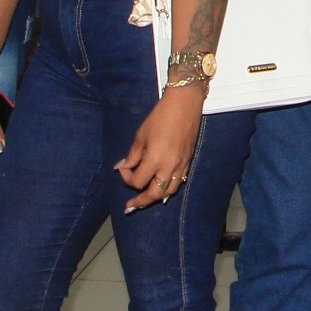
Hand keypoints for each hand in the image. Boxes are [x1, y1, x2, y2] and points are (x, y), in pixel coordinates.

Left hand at [119, 87, 205, 209]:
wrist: (184, 105)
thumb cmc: (160, 117)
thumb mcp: (141, 135)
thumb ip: (132, 155)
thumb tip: (122, 167)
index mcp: (155, 159)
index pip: (138, 181)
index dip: (127, 177)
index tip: (123, 168)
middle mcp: (169, 167)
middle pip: (154, 194)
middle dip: (140, 201)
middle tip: (130, 205)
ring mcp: (181, 166)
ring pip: (168, 192)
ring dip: (155, 197)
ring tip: (145, 200)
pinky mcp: (188, 162)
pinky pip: (178, 182)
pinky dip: (168, 189)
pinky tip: (161, 189)